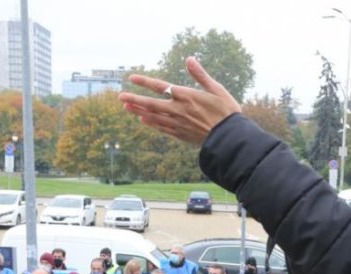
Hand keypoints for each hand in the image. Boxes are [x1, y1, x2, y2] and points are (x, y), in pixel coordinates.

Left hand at [120, 57, 241, 145]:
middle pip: (151, 103)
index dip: (145, 82)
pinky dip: (151, 123)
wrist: (230, 137)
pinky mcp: (181, 135)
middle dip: (134, 99)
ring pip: (153, 117)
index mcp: (186, 96)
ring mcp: (178, 124)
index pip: (160, 86)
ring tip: (126, 108)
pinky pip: (162, 128)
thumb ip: (200, 75)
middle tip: (120, 97)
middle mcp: (178, 110)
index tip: (131, 78)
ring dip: (139, 111)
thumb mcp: (216, 89)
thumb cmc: (226, 111)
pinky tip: (143, 120)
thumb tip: (189, 59)